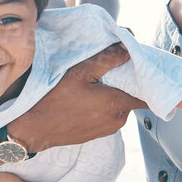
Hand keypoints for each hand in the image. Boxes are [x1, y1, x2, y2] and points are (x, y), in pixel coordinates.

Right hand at [8, 43, 140, 152]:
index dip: (146, 79)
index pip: (148, 93)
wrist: (33, 129)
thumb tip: (128, 47)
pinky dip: (103, 105)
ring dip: (112, 95)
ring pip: (119, 106)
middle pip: (132, 98)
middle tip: (110, 70)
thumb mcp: (80, 72)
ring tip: (94, 84)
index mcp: (118, 104)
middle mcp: (118, 120)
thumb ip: (108, 59)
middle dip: (125, 84)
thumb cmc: (54, 100)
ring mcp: (108, 130)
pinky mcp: (97, 134)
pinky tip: (86, 97)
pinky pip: (108, 115)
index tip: (139, 67)